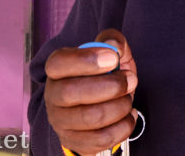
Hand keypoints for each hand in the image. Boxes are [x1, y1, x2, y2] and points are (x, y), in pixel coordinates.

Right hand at [44, 29, 138, 154]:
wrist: (100, 105)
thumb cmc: (103, 75)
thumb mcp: (111, 54)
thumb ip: (113, 42)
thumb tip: (113, 45)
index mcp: (57, 70)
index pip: (58, 63)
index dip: (85, 60)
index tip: (112, 59)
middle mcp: (53, 96)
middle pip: (71, 92)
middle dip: (111, 85)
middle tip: (131, 79)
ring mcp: (61, 122)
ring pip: (90, 118)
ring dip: (120, 105)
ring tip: (129, 97)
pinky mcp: (75, 142)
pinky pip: (101, 139)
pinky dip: (123, 126)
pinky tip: (129, 115)